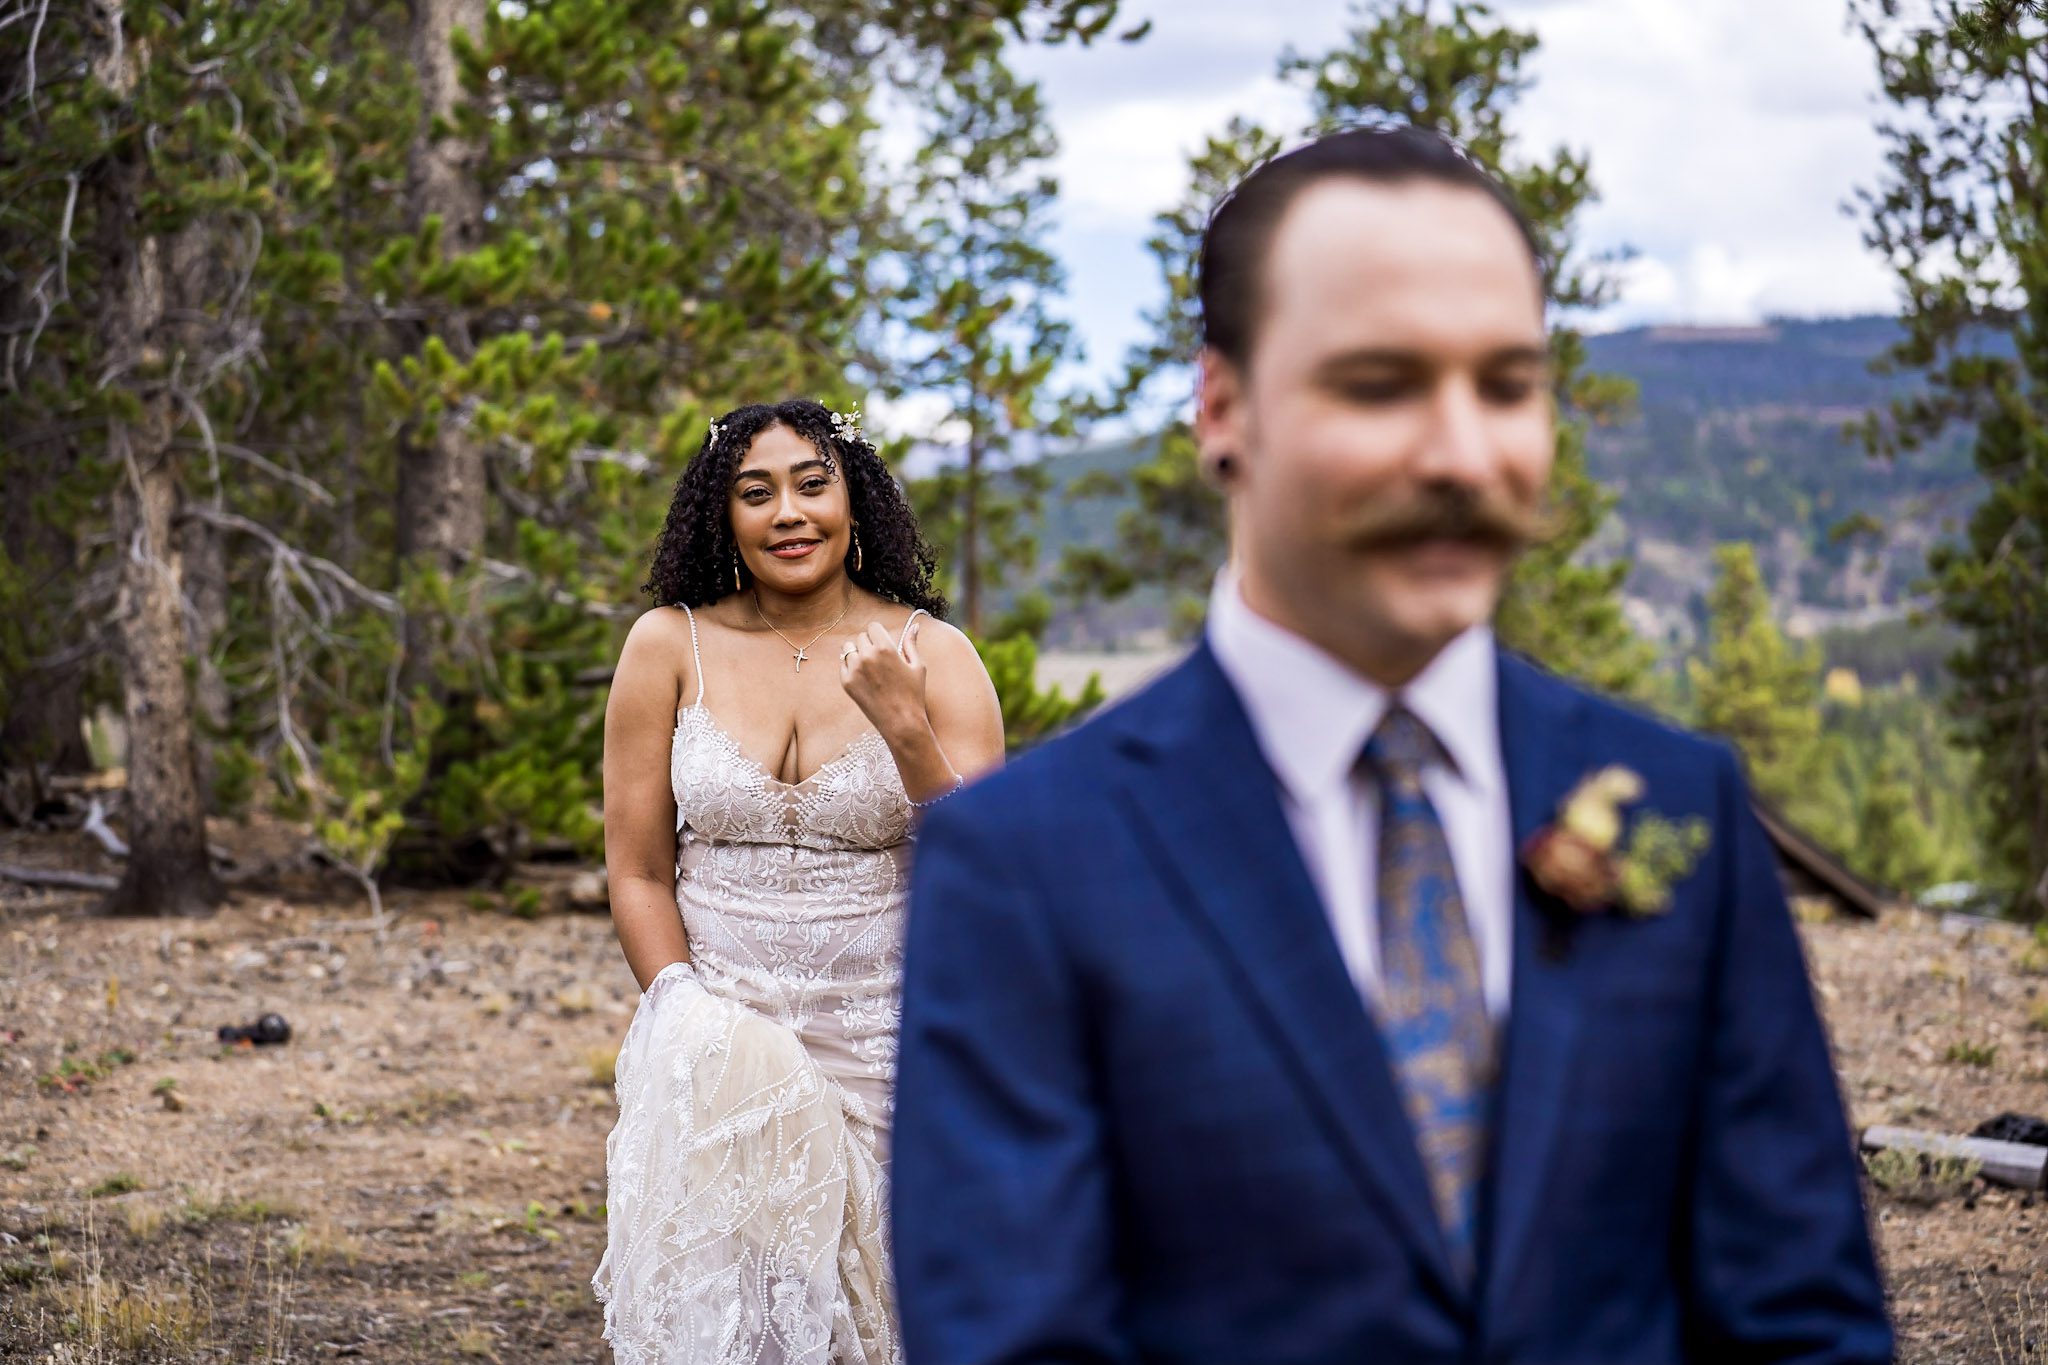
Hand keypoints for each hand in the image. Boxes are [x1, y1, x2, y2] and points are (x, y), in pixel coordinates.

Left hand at [839, 617, 927, 739]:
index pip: (873, 627)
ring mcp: (854, 669)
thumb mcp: (918, 666)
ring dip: (857, 653)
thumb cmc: (913, 694)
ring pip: (848, 648)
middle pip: (861, 637)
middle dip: (869, 644)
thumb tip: (914, 626)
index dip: (879, 634)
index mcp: (886, 648)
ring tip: (870, 667)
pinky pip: (843, 664)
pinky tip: (863, 677)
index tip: (883, 643)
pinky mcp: (846, 682)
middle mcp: (867, 656)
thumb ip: (912, 643)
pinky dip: (850, 666)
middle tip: (879, 660)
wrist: (901, 722)